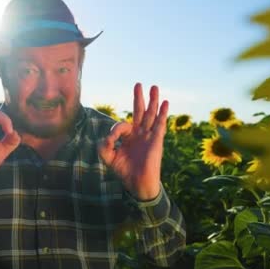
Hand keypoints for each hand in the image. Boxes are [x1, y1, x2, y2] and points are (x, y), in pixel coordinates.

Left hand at [98, 83, 168, 200]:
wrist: (137, 184)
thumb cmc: (124, 171)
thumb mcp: (108, 157)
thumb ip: (104, 144)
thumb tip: (110, 135)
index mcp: (129, 137)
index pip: (122, 125)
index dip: (117, 130)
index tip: (113, 140)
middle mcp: (140, 134)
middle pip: (139, 112)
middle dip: (139, 98)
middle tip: (138, 84)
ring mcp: (149, 136)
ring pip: (151, 115)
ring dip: (153, 101)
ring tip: (155, 87)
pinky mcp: (156, 141)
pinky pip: (160, 124)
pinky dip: (162, 113)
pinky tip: (165, 102)